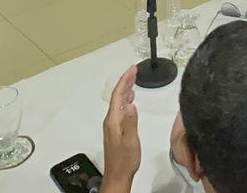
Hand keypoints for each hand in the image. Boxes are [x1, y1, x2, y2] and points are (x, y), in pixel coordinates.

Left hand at [102, 66, 140, 188]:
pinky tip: (130, 101)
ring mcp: (113, 126)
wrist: (118, 176)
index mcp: (113, 121)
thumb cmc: (125, 161)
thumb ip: (131, 122)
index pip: (118, 95)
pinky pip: (120, 109)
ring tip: (133, 81)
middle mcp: (111, 121)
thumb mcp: (131, 141)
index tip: (132, 70)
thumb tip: (130, 104)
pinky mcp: (116, 130)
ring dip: (126, 90)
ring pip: (118, 102)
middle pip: (117, 96)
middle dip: (126, 82)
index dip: (125, 80)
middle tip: (134, 71)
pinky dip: (126, 101)